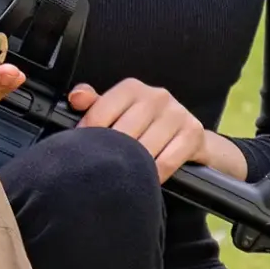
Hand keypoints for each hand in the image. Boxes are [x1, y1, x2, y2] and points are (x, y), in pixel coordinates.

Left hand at [69, 78, 247, 182]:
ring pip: (144, 149)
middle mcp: (156, 96)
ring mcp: (176, 114)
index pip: (101, 111)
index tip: (83, 151)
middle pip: (122, 133)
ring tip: (124, 177)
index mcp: (132, 88)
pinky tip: (147, 180)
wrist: (188, 137)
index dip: (88, 134)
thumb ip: (94, 105)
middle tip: (103, 169)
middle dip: (112, 155)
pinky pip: (166, 161)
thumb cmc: (145, 125)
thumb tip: (76, 97)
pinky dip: (154, 175)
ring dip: (133, 167)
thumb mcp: (118, 112)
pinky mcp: (193, 133)